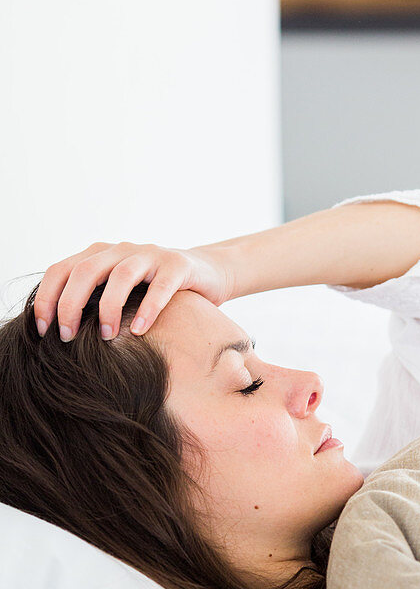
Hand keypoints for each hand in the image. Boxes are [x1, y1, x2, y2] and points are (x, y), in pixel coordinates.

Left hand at [33, 242, 231, 339]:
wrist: (207, 274)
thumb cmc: (155, 291)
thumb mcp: (119, 292)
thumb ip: (93, 301)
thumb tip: (58, 333)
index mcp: (100, 255)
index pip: (61, 270)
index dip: (47, 299)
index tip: (43, 330)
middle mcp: (121, 250)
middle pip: (85, 271)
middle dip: (71, 305)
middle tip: (68, 337)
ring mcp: (151, 255)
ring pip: (121, 276)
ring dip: (108, 308)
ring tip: (106, 336)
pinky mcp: (178, 266)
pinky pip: (160, 288)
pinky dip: (148, 309)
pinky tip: (140, 331)